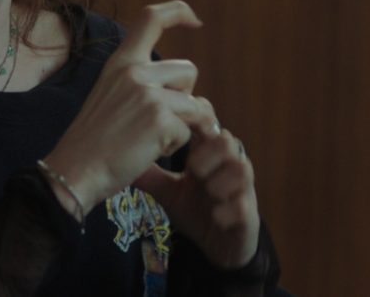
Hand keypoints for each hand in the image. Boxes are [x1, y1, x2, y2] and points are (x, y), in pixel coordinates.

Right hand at [43, 0, 204, 213]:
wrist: (75, 171)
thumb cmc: (93, 142)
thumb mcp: (108, 94)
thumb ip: (140, 81)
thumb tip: (186, 84)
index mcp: (120, 61)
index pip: (152, 18)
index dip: (179, 12)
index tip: (194, 20)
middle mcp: (135, 71)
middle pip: (189, 70)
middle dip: (186, 96)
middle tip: (163, 119)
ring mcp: (148, 94)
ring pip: (196, 104)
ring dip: (186, 125)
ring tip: (154, 139)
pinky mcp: (160, 119)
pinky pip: (190, 131)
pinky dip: (176, 145)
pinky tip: (148, 151)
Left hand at [134, 104, 261, 268]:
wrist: (217, 246)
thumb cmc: (195, 210)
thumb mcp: (168, 191)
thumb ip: (150, 173)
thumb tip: (120, 153)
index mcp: (209, 155)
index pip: (207, 124)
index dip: (194, 125)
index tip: (175, 137)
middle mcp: (229, 167)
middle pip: (227, 140)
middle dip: (208, 152)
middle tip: (192, 169)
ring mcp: (242, 189)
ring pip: (242, 168)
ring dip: (221, 179)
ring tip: (207, 191)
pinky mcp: (249, 214)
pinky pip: (245, 204)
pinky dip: (229, 209)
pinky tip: (216, 216)